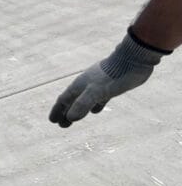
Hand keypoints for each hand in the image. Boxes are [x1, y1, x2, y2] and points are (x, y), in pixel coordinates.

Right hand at [49, 30, 167, 127]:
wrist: (132, 60)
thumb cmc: (113, 76)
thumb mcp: (96, 92)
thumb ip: (82, 104)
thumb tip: (70, 118)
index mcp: (79, 86)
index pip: (64, 100)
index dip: (58, 111)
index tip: (53, 121)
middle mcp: (85, 85)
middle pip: (71, 101)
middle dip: (65, 113)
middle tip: (62, 125)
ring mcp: (97, 85)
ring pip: (83, 100)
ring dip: (77, 110)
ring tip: (75, 119)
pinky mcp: (109, 87)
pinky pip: (97, 99)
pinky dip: (93, 106)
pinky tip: (96, 110)